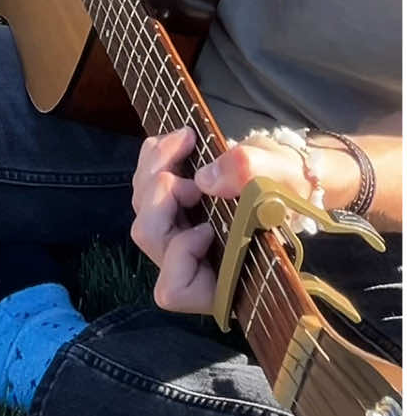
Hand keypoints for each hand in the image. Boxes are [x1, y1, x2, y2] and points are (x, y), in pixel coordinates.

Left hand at [130, 126, 319, 314]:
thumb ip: (248, 174)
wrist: (281, 171)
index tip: (208, 227)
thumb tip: (205, 179)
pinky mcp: (167, 203)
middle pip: (148, 236)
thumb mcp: (280, 177)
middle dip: (162, 197)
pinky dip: (155, 156)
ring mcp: (175, 229)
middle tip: (196, 176)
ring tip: (187, 142)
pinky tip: (181, 140)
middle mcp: (190, 258)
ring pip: (141, 205)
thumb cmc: (288, 187)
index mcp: (220, 276)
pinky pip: (142, 181)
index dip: (181, 255)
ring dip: (156, 168)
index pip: (175, 289)